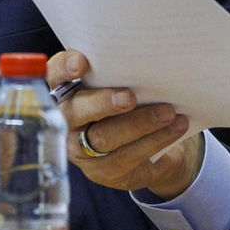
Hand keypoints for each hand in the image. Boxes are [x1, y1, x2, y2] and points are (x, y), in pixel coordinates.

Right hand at [48, 50, 201, 199]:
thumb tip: (149, 58)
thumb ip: (122, 76)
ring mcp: (82, 151)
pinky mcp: (104, 171)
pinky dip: (156, 139)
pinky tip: (176, 127)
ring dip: (139, 123)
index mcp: (66, 92)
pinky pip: (128, 155)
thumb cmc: (135, 106)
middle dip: (101, 104)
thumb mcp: (125, 87)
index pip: (54, 76)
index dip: (63, 68)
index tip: (82, 62)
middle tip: (129, 97)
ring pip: (104, 137)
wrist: (154, 150)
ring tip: (167, 112)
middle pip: (74, 112)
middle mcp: (67, 122)